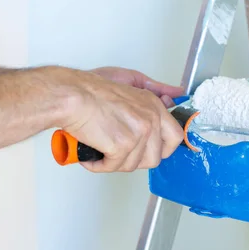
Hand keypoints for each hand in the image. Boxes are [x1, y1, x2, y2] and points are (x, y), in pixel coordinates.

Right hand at [56, 67, 183, 172]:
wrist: (72, 95)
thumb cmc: (93, 89)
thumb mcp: (131, 82)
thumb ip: (156, 91)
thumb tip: (176, 94)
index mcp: (155, 106)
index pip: (175, 137)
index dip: (162, 149)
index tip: (149, 150)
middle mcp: (151, 119)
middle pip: (155, 157)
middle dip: (135, 160)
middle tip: (119, 152)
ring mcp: (138, 134)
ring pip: (133, 165)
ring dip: (115, 162)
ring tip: (102, 150)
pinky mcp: (121, 146)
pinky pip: (113, 167)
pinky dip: (99, 165)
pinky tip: (92, 156)